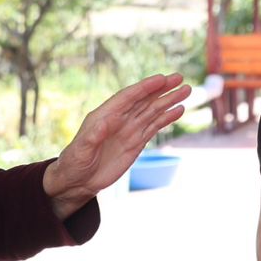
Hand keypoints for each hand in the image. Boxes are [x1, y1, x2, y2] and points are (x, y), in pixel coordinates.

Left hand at [42, 73, 189, 218]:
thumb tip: (107, 120)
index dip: (145, 87)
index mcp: (104, 115)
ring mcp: (129, 130)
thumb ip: (93, 135)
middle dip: (162, 89)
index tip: (161, 79)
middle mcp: (118, 119)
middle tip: (180, 78)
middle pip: (144, 100)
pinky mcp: (136, 142)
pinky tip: (178, 110)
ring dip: (168, 100)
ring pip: (152, 111)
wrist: (77, 182)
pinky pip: (154, 127)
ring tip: (186, 90)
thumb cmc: (73, 164)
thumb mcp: (81, 150)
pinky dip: (167, 118)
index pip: (128, 97)